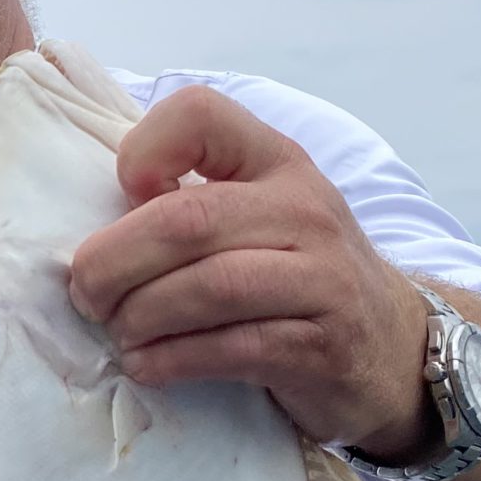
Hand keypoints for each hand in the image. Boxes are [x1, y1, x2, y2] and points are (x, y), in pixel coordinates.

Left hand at [67, 87, 434, 456]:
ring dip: (141, 316)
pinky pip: (232, 349)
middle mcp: (306, 210)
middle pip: (187, 220)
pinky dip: (172, 359)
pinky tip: (147, 366)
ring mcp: (323, 278)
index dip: (143, 147)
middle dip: (115, 262)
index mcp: (277, 161)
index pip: (202, 113)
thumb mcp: (258, 216)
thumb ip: (190, 200)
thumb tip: (93, 227)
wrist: (393, 350)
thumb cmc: (295, 277)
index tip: (122, 193)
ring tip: (118, 334)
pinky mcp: (323, 346)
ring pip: (209, 287)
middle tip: (87, 295)